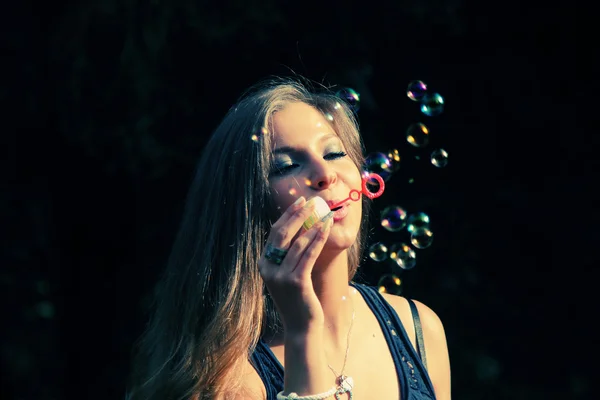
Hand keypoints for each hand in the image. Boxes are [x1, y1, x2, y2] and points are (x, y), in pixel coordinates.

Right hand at [258, 196, 333, 332]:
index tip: (300, 202)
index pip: (274, 233)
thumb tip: (302, 227)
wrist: (300, 327)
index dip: (287, 215)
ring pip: (298, 243)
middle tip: (310, 202)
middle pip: (282, 234)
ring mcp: (280, 276)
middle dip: (297, 214)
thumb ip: (289, 255)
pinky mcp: (295, 282)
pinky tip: (326, 229)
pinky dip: (318, 239)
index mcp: (264, 264)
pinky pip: (308, 254)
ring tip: (325, 215)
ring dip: (313, 225)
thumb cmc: (297, 299)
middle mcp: (268, 268)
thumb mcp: (287, 275)